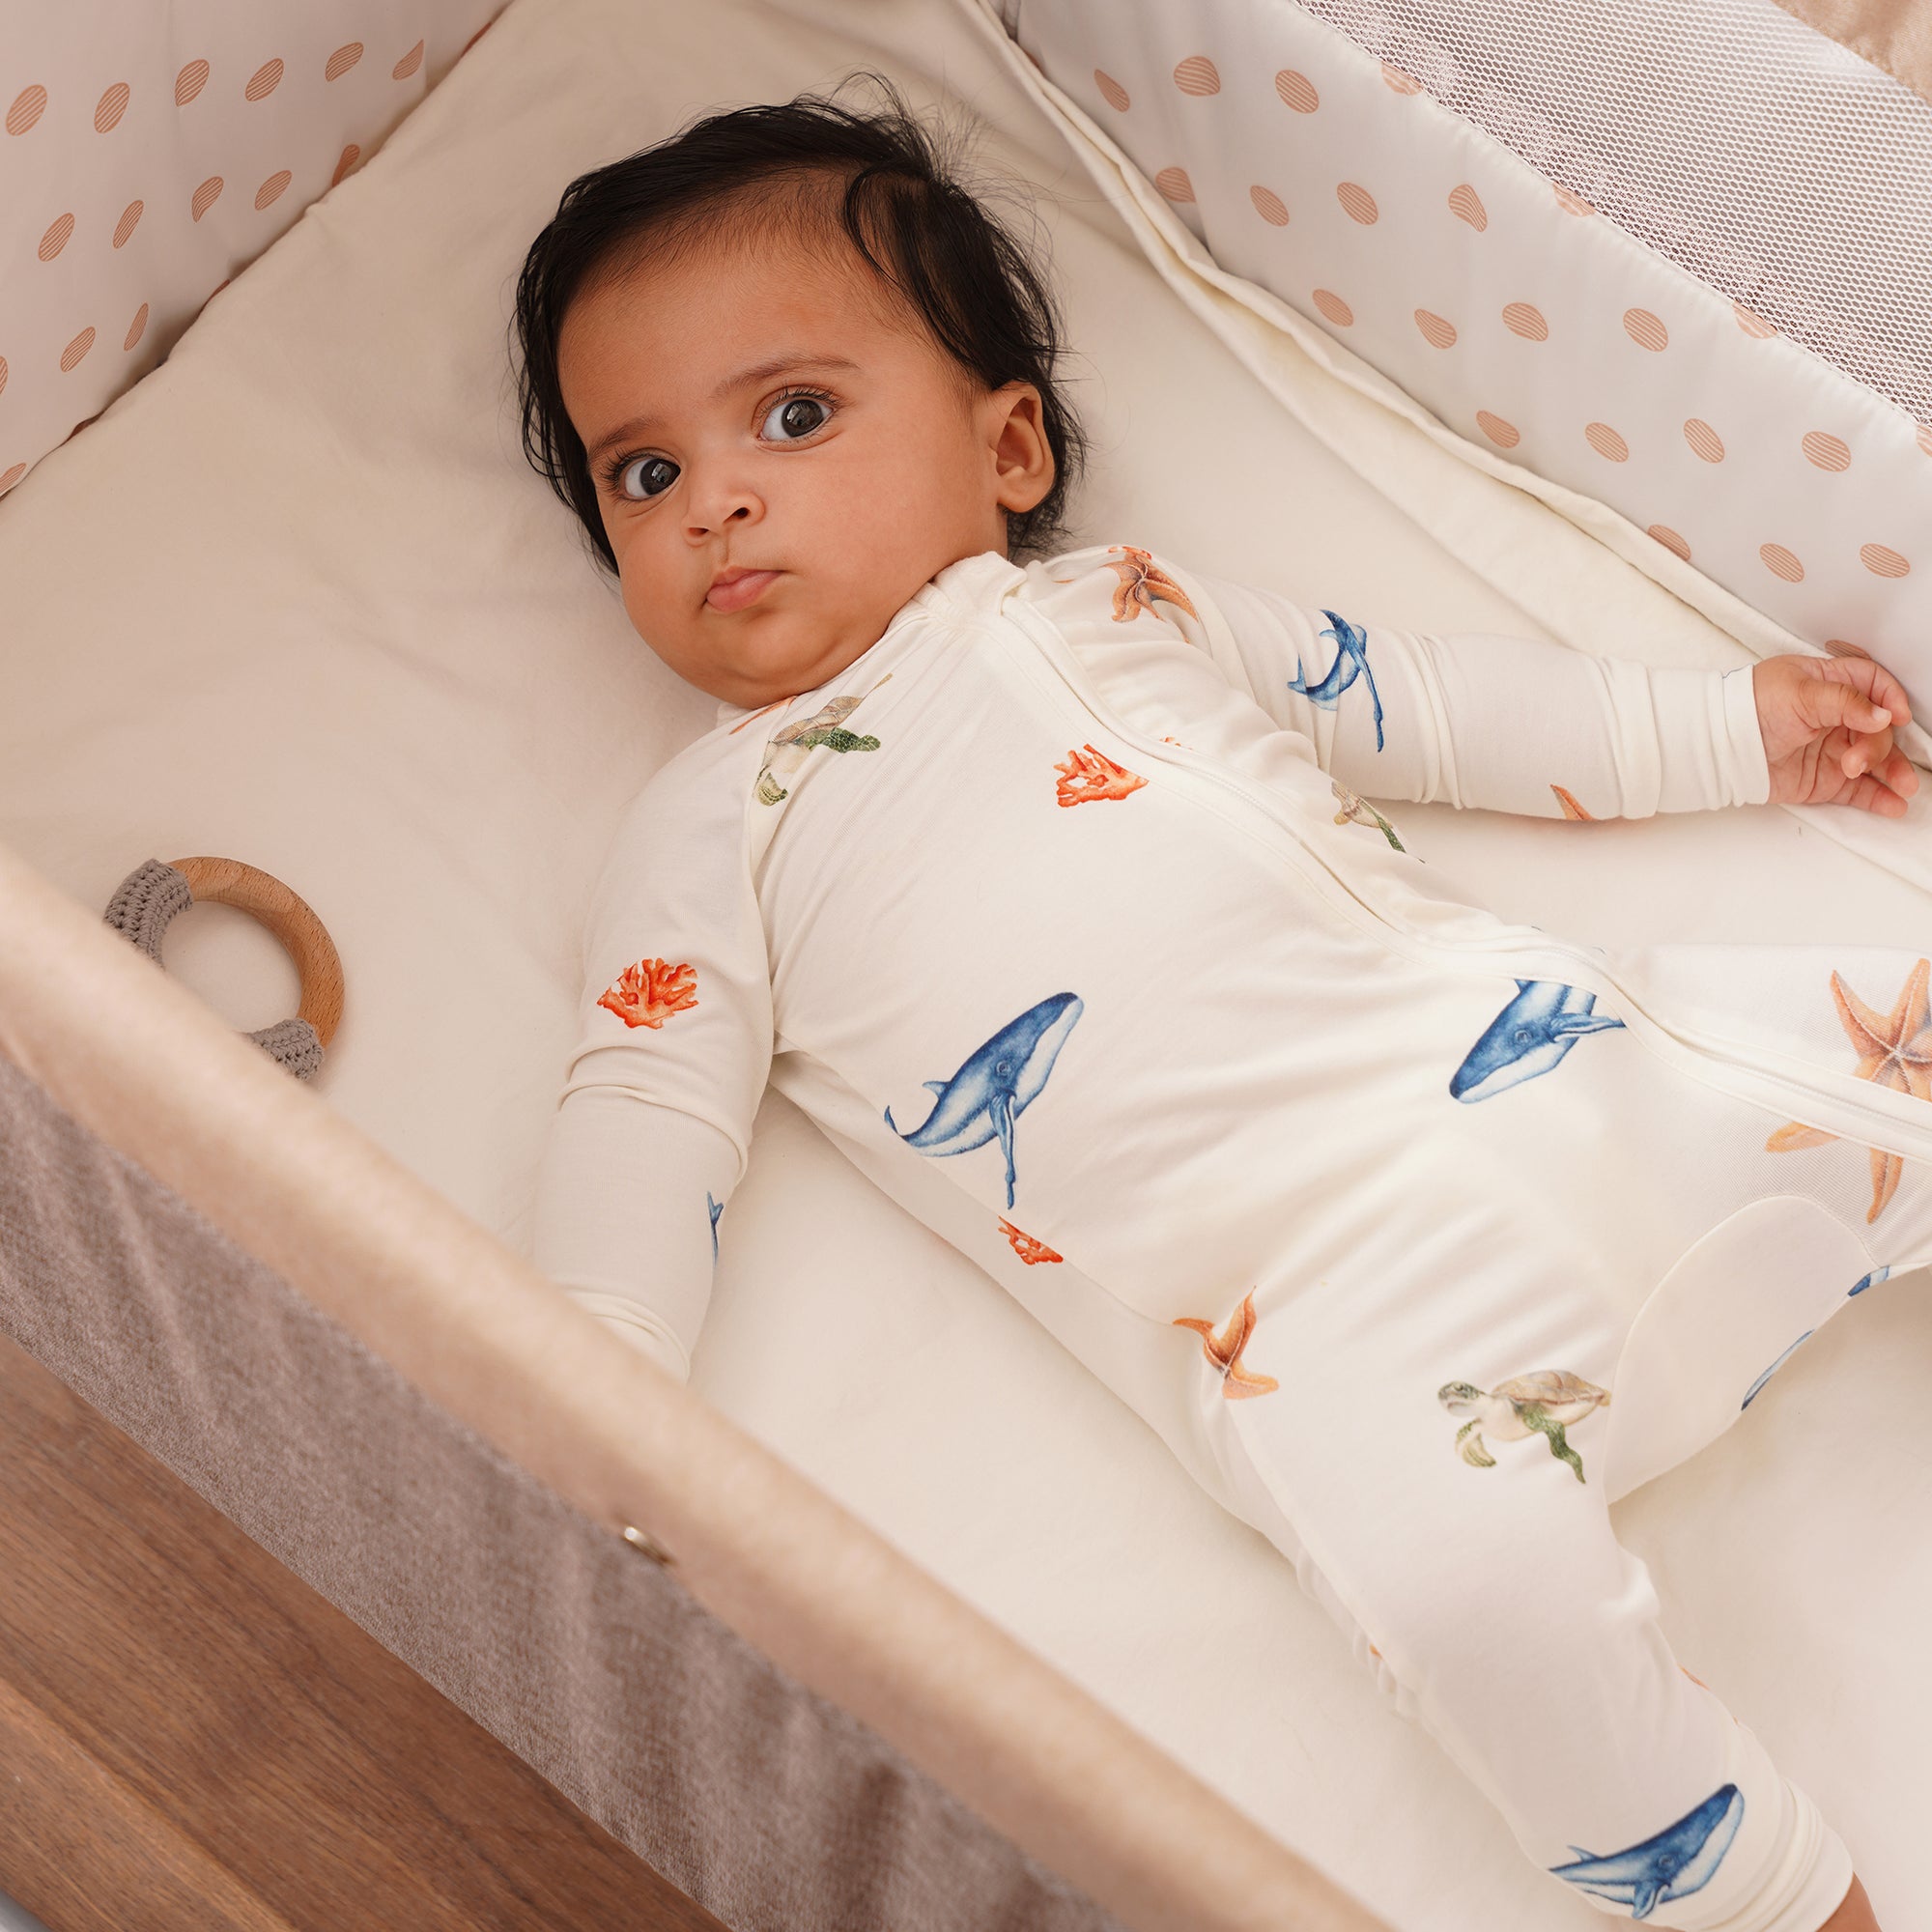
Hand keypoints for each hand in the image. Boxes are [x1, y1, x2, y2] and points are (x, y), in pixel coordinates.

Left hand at [1753, 651, 1919, 815]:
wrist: (1719, 747)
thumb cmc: (1750, 707)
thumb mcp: (1800, 693)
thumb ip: (1845, 702)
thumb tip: (1882, 715)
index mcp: (1831, 685)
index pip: (1874, 686)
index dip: (1891, 699)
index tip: (1898, 716)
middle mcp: (1837, 717)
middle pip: (1879, 728)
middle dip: (1879, 746)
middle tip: (1858, 761)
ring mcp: (1833, 749)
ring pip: (1876, 760)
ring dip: (1894, 773)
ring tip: (1903, 787)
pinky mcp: (1825, 779)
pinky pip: (1860, 790)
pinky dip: (1879, 797)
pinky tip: (1894, 805)